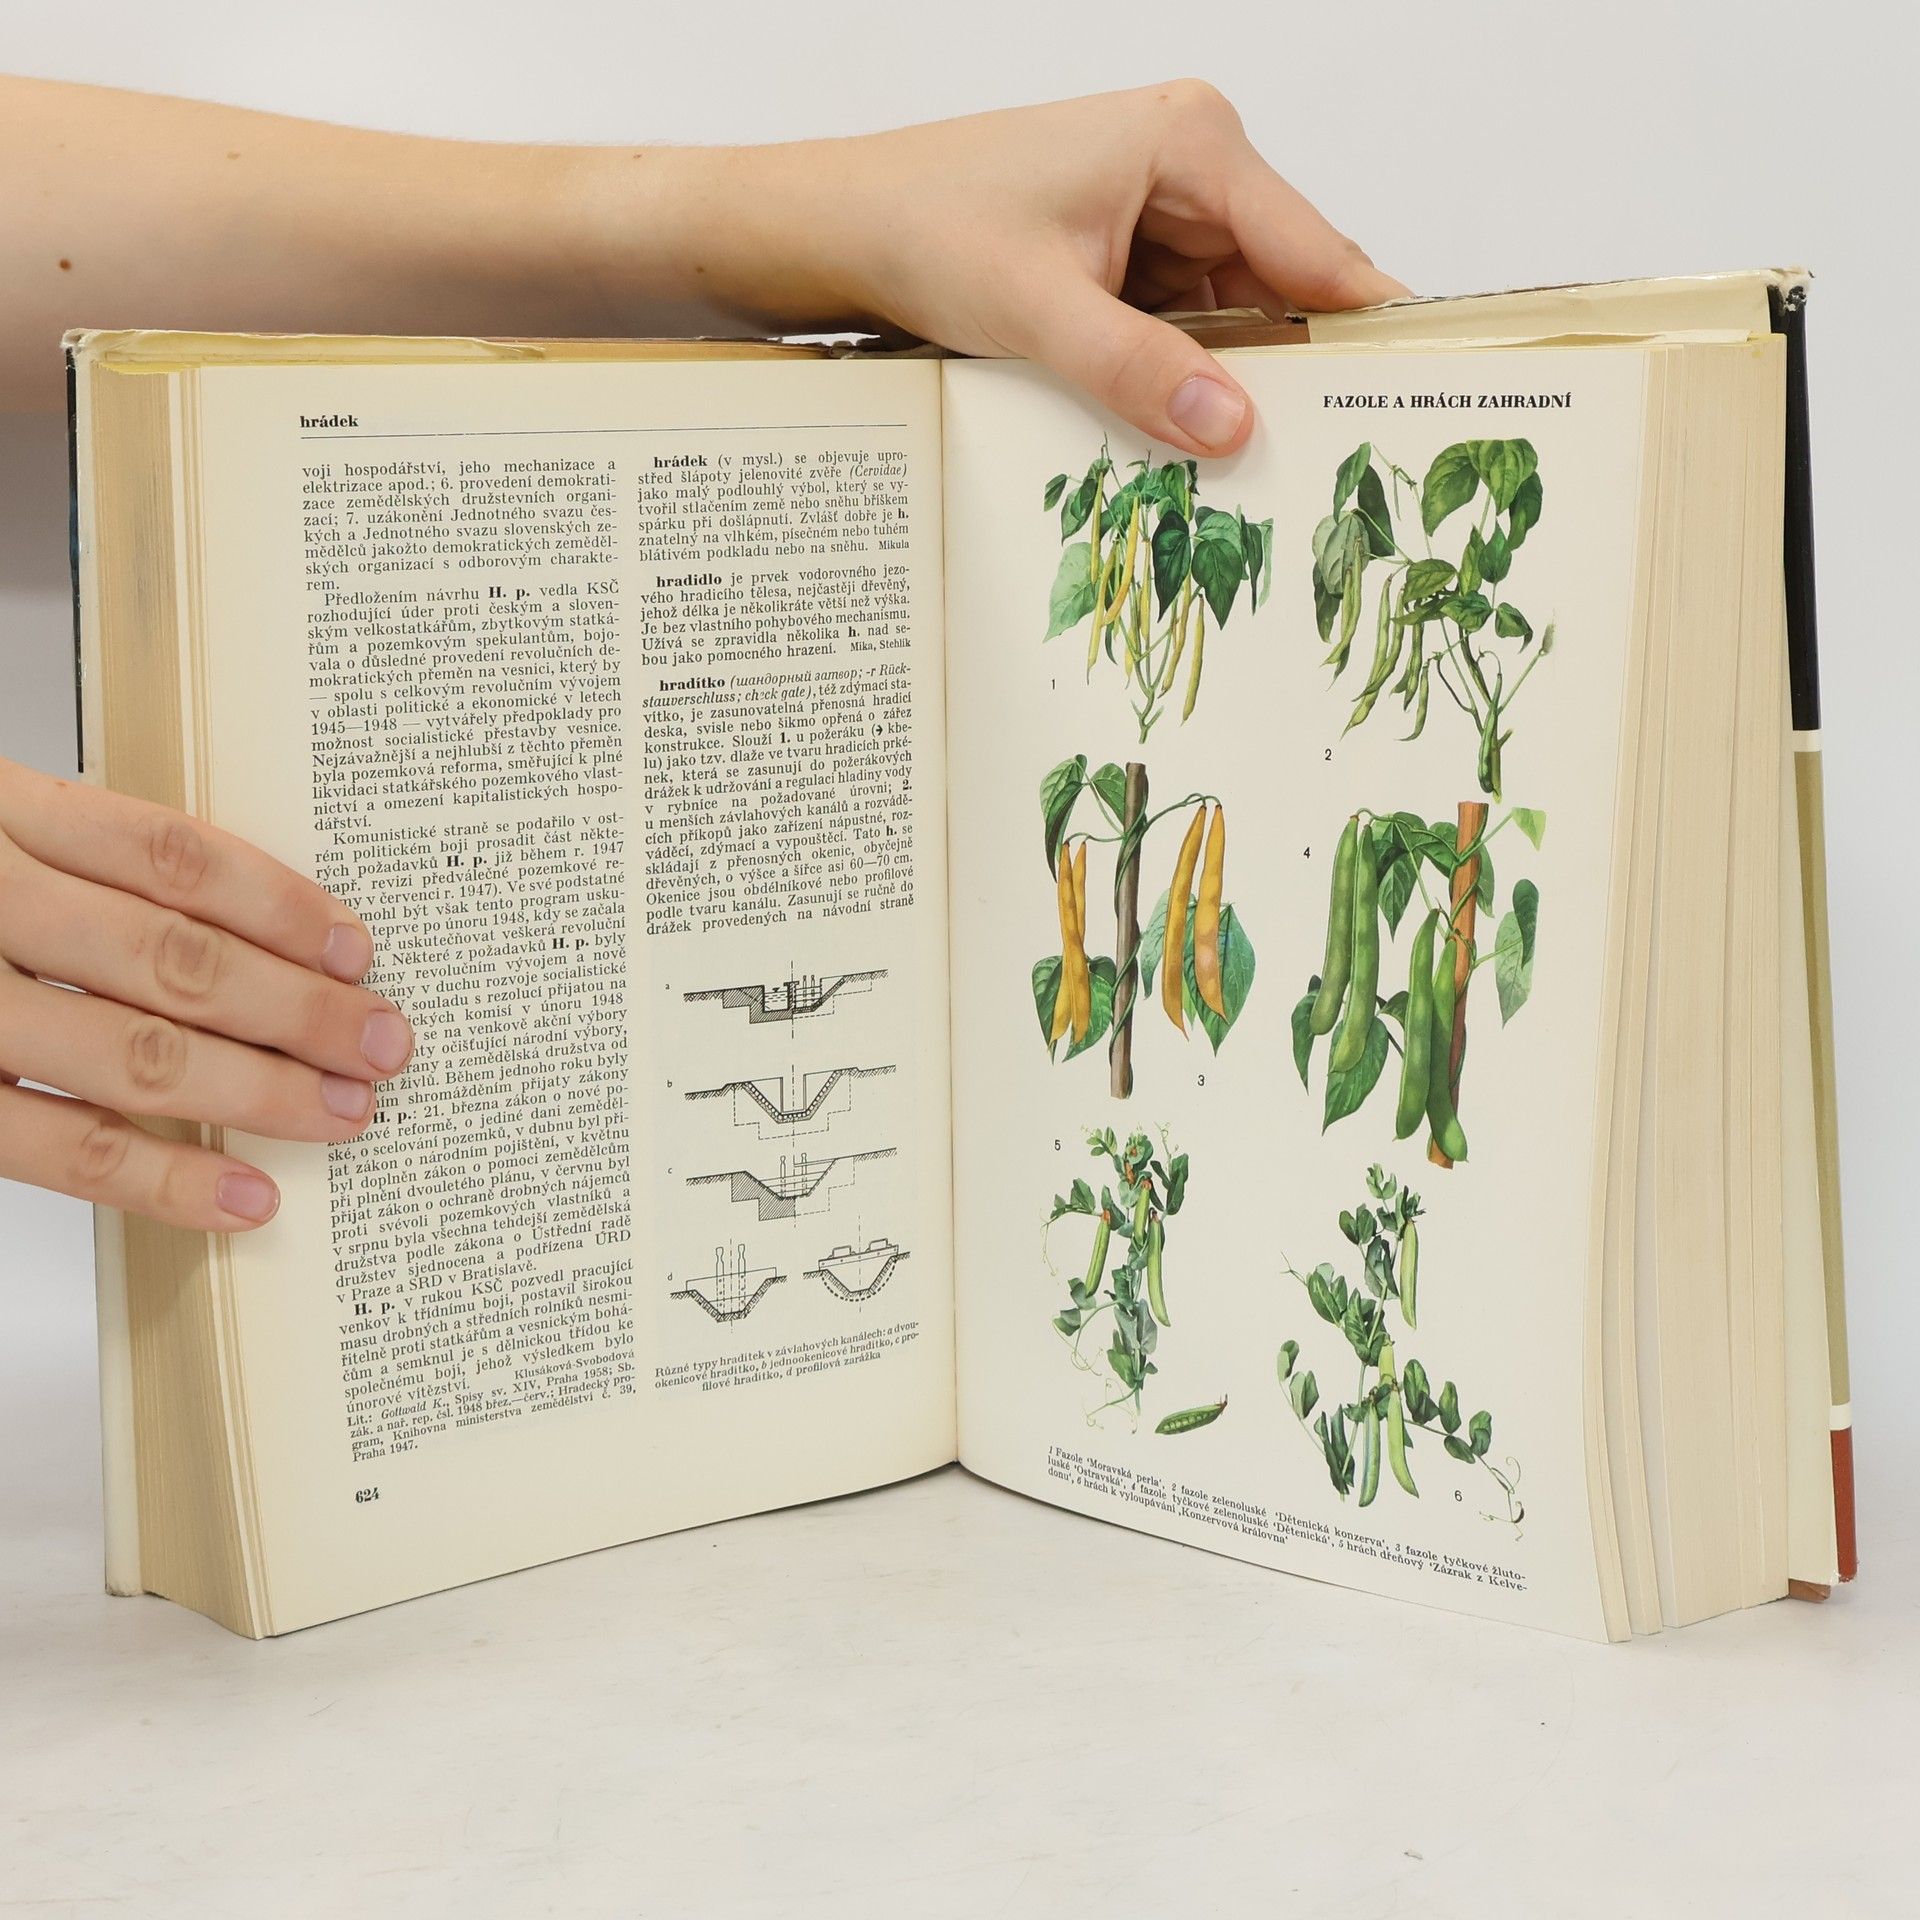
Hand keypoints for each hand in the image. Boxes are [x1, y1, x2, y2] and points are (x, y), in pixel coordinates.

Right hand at [0, 758, 410, 1229]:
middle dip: (300, 1010)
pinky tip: (242, 1196)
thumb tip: (241, 926)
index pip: (169, 853)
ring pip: (131, 1053)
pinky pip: (58, 1146)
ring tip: (344, 1114)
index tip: (357, 946)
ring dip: (257, 1092)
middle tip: (386, 1044)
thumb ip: (77, 855)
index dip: (279, 903)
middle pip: (174, 958)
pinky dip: (162, 1178)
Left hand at [721, 82, 1408, 455]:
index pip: (1317, 249)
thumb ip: (1138, 371)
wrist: (841, 226)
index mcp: (1192, 143)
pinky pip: (1189, 327)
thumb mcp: (1038, 311)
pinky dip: (1190, 379)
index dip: (1371, 328)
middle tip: (1335, 465)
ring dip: (1238, 387)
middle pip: (1286, 288)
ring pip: (1238, 318)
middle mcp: (1193, 166)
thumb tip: (1234, 426)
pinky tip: (1194, 437)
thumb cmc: (924, 228)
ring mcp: (1165, 210)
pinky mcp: (1133, 253)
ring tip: (1263, 469)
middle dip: (1298, 373)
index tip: (1419, 397)